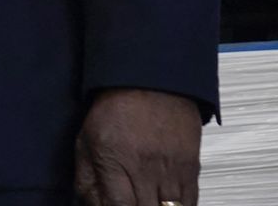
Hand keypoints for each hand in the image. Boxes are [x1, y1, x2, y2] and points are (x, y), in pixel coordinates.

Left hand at [75, 89, 201, 205]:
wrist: (152, 82)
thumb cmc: (116, 109)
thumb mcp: (86, 141)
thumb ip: (87, 180)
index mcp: (115, 162)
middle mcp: (145, 169)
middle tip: (130, 202)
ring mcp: (171, 171)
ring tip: (147, 201)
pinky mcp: (191, 170)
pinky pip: (190, 203)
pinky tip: (165, 204)